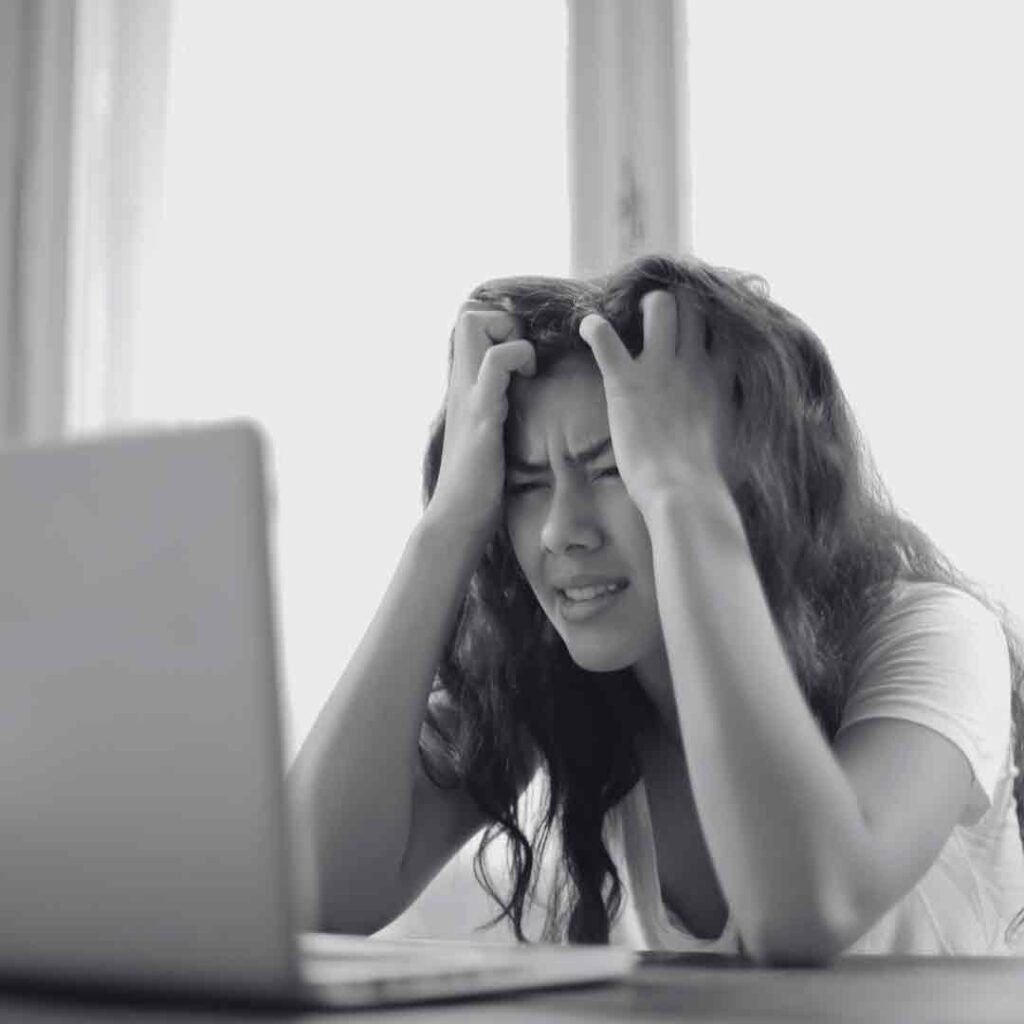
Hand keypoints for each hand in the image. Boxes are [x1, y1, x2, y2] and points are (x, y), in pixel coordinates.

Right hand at [429, 301, 535, 540]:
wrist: (458, 518)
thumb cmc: (478, 484)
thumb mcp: (487, 434)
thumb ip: (495, 409)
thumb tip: (517, 403)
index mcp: (465, 386)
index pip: (469, 321)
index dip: (499, 324)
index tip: (522, 355)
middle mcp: (461, 382)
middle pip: (468, 311)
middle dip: (502, 320)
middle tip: (523, 357)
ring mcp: (469, 394)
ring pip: (474, 324)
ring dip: (509, 334)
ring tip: (526, 368)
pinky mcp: (481, 414)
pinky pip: (495, 363)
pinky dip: (517, 358)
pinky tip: (529, 380)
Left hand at [578, 289, 734, 509]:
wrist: (685, 492)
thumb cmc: (708, 479)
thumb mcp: (732, 439)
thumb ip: (728, 418)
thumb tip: (726, 426)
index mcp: (721, 378)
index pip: (724, 326)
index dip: (709, 319)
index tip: (696, 325)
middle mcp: (694, 363)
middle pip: (692, 304)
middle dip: (674, 302)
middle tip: (655, 318)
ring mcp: (660, 368)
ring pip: (659, 304)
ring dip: (642, 305)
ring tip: (629, 316)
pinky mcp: (627, 382)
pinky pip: (605, 338)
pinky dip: (594, 328)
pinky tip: (588, 327)